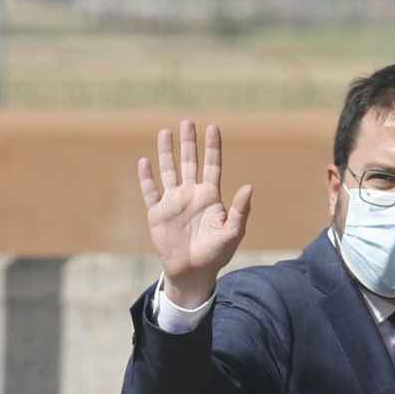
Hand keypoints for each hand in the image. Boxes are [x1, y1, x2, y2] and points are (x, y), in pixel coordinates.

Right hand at [137, 119, 252, 308]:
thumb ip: (240, 210)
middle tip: (187, 121)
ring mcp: (174, 202)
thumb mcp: (232, 232)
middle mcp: (191, 195)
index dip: (212, 147)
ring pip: (169, 171)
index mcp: (210, 197)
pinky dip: (147, 177)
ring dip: (166, 152)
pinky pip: (151, 191)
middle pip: (190, 162)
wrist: (193, 272)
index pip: (212, 165)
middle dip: (189, 142)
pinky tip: (144, 162)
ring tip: (165, 132)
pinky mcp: (158, 213)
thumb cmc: (216, 253)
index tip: (212, 127)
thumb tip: (250, 186)